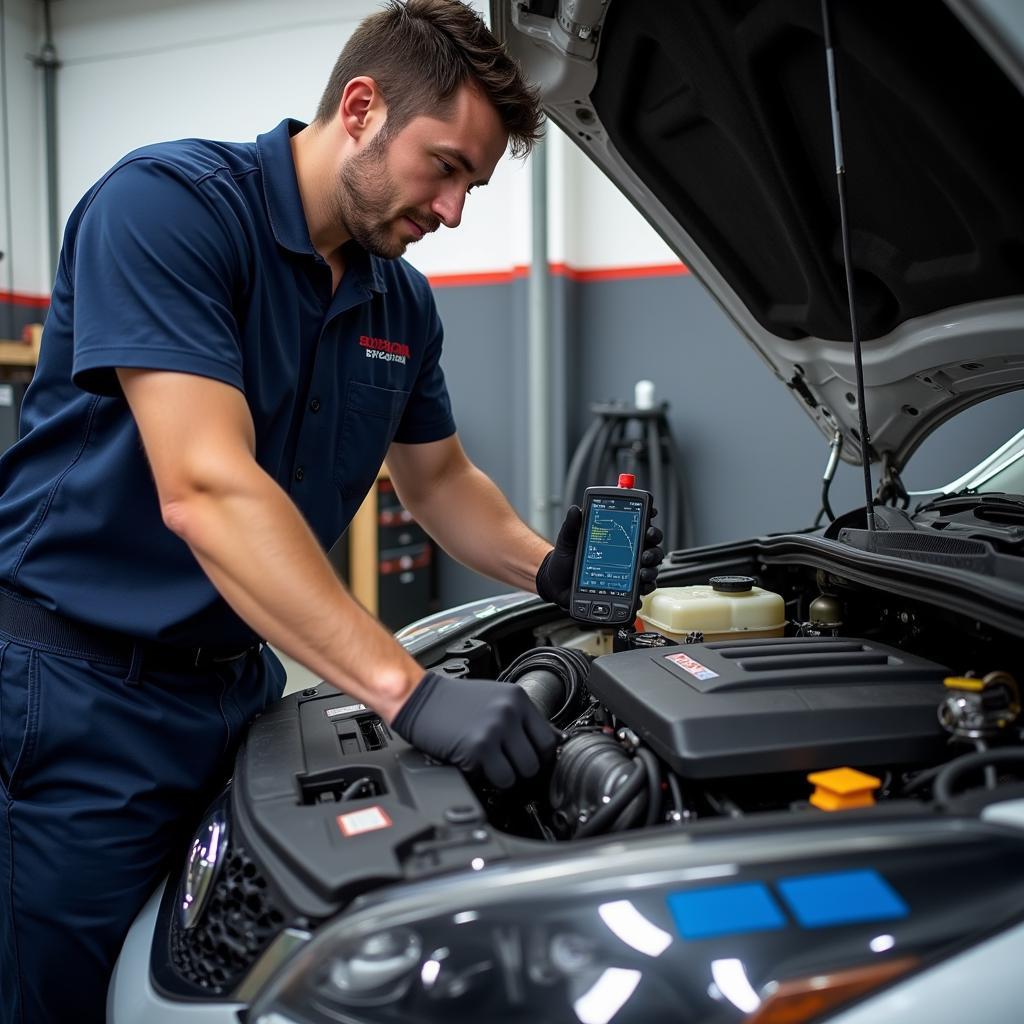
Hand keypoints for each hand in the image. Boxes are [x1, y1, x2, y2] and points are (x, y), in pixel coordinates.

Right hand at [391, 672, 558, 788]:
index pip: (549, 738)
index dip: (540, 756)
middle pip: (536, 759)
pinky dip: (490, 779)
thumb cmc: (453, 701)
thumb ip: (520, 718)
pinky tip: (477, 766)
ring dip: (507, 776)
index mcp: (517, 698)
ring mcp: (495, 729)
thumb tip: (548, 742)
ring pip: (521, 772)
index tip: (532, 762)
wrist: (419, 699)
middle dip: (522, 769)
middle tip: (506, 766)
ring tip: (490, 765)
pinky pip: (500, 778)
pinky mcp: (478, 747)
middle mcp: (510, 711)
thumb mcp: (494, 699)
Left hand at [535, 505, 664, 610]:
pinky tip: (640, 587)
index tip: (650, 513)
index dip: (648, 517)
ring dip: (651, 568)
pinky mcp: (625, 589)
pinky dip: (645, 588)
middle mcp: (626, 553)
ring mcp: (627, 571)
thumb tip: (575, 510)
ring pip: (650, 567)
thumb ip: (572, 525)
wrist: (556, 583)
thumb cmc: (565, 560)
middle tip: (646, 548)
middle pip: (651, 546)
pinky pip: (642, 588)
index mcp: (616, 538)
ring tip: (642, 570)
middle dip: (653, 545)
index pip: (638, 524)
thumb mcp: (568, 540)